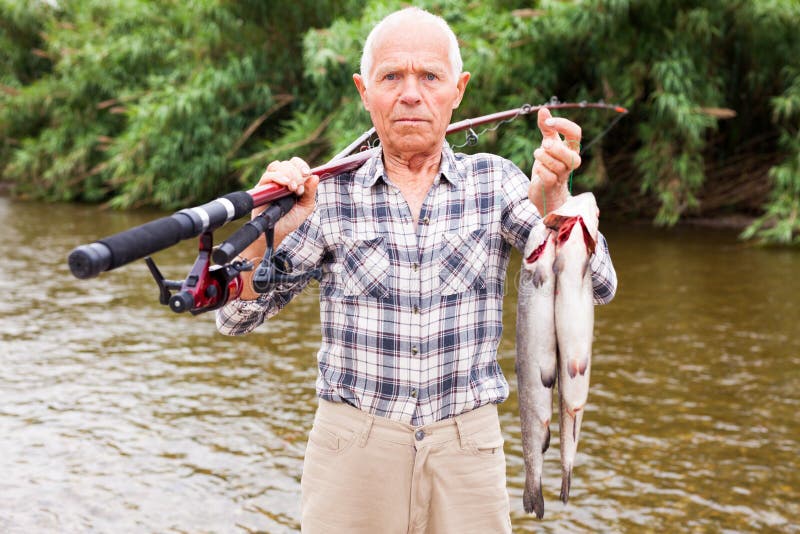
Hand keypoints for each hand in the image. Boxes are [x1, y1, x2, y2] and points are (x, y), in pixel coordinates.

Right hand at [236, 157, 318, 299]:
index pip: (296, 164)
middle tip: (298, 188)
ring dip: (288, 173)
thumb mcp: (306, 207)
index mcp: (293, 180)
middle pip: (288, 163)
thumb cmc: (290, 219)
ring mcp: (271, 182)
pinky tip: (285, 185)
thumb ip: (310, 192)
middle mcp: (281, 179)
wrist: (277, 232)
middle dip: (296, 173)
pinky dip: (278, 177)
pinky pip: (268, 175)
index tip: (306, 173)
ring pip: (277, 166)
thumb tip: (315, 176)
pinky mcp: (261, 188)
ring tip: (293, 187)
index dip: (301, 165)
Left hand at [529, 107, 581, 214]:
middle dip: (554, 147)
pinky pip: (548, 176)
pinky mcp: (552, 185)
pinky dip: (540, 169)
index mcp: (571, 148)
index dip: (563, 125)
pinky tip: (537, 169)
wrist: (544, 190)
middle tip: (544, 144)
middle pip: (570, 153)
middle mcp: (571, 161)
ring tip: (538, 154)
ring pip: (557, 164)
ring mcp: (563, 174)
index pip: (575, 133)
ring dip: (543, 157)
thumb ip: (547, 128)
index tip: (548, 123)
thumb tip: (543, 110)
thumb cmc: (548, 164)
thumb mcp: (548, 143)